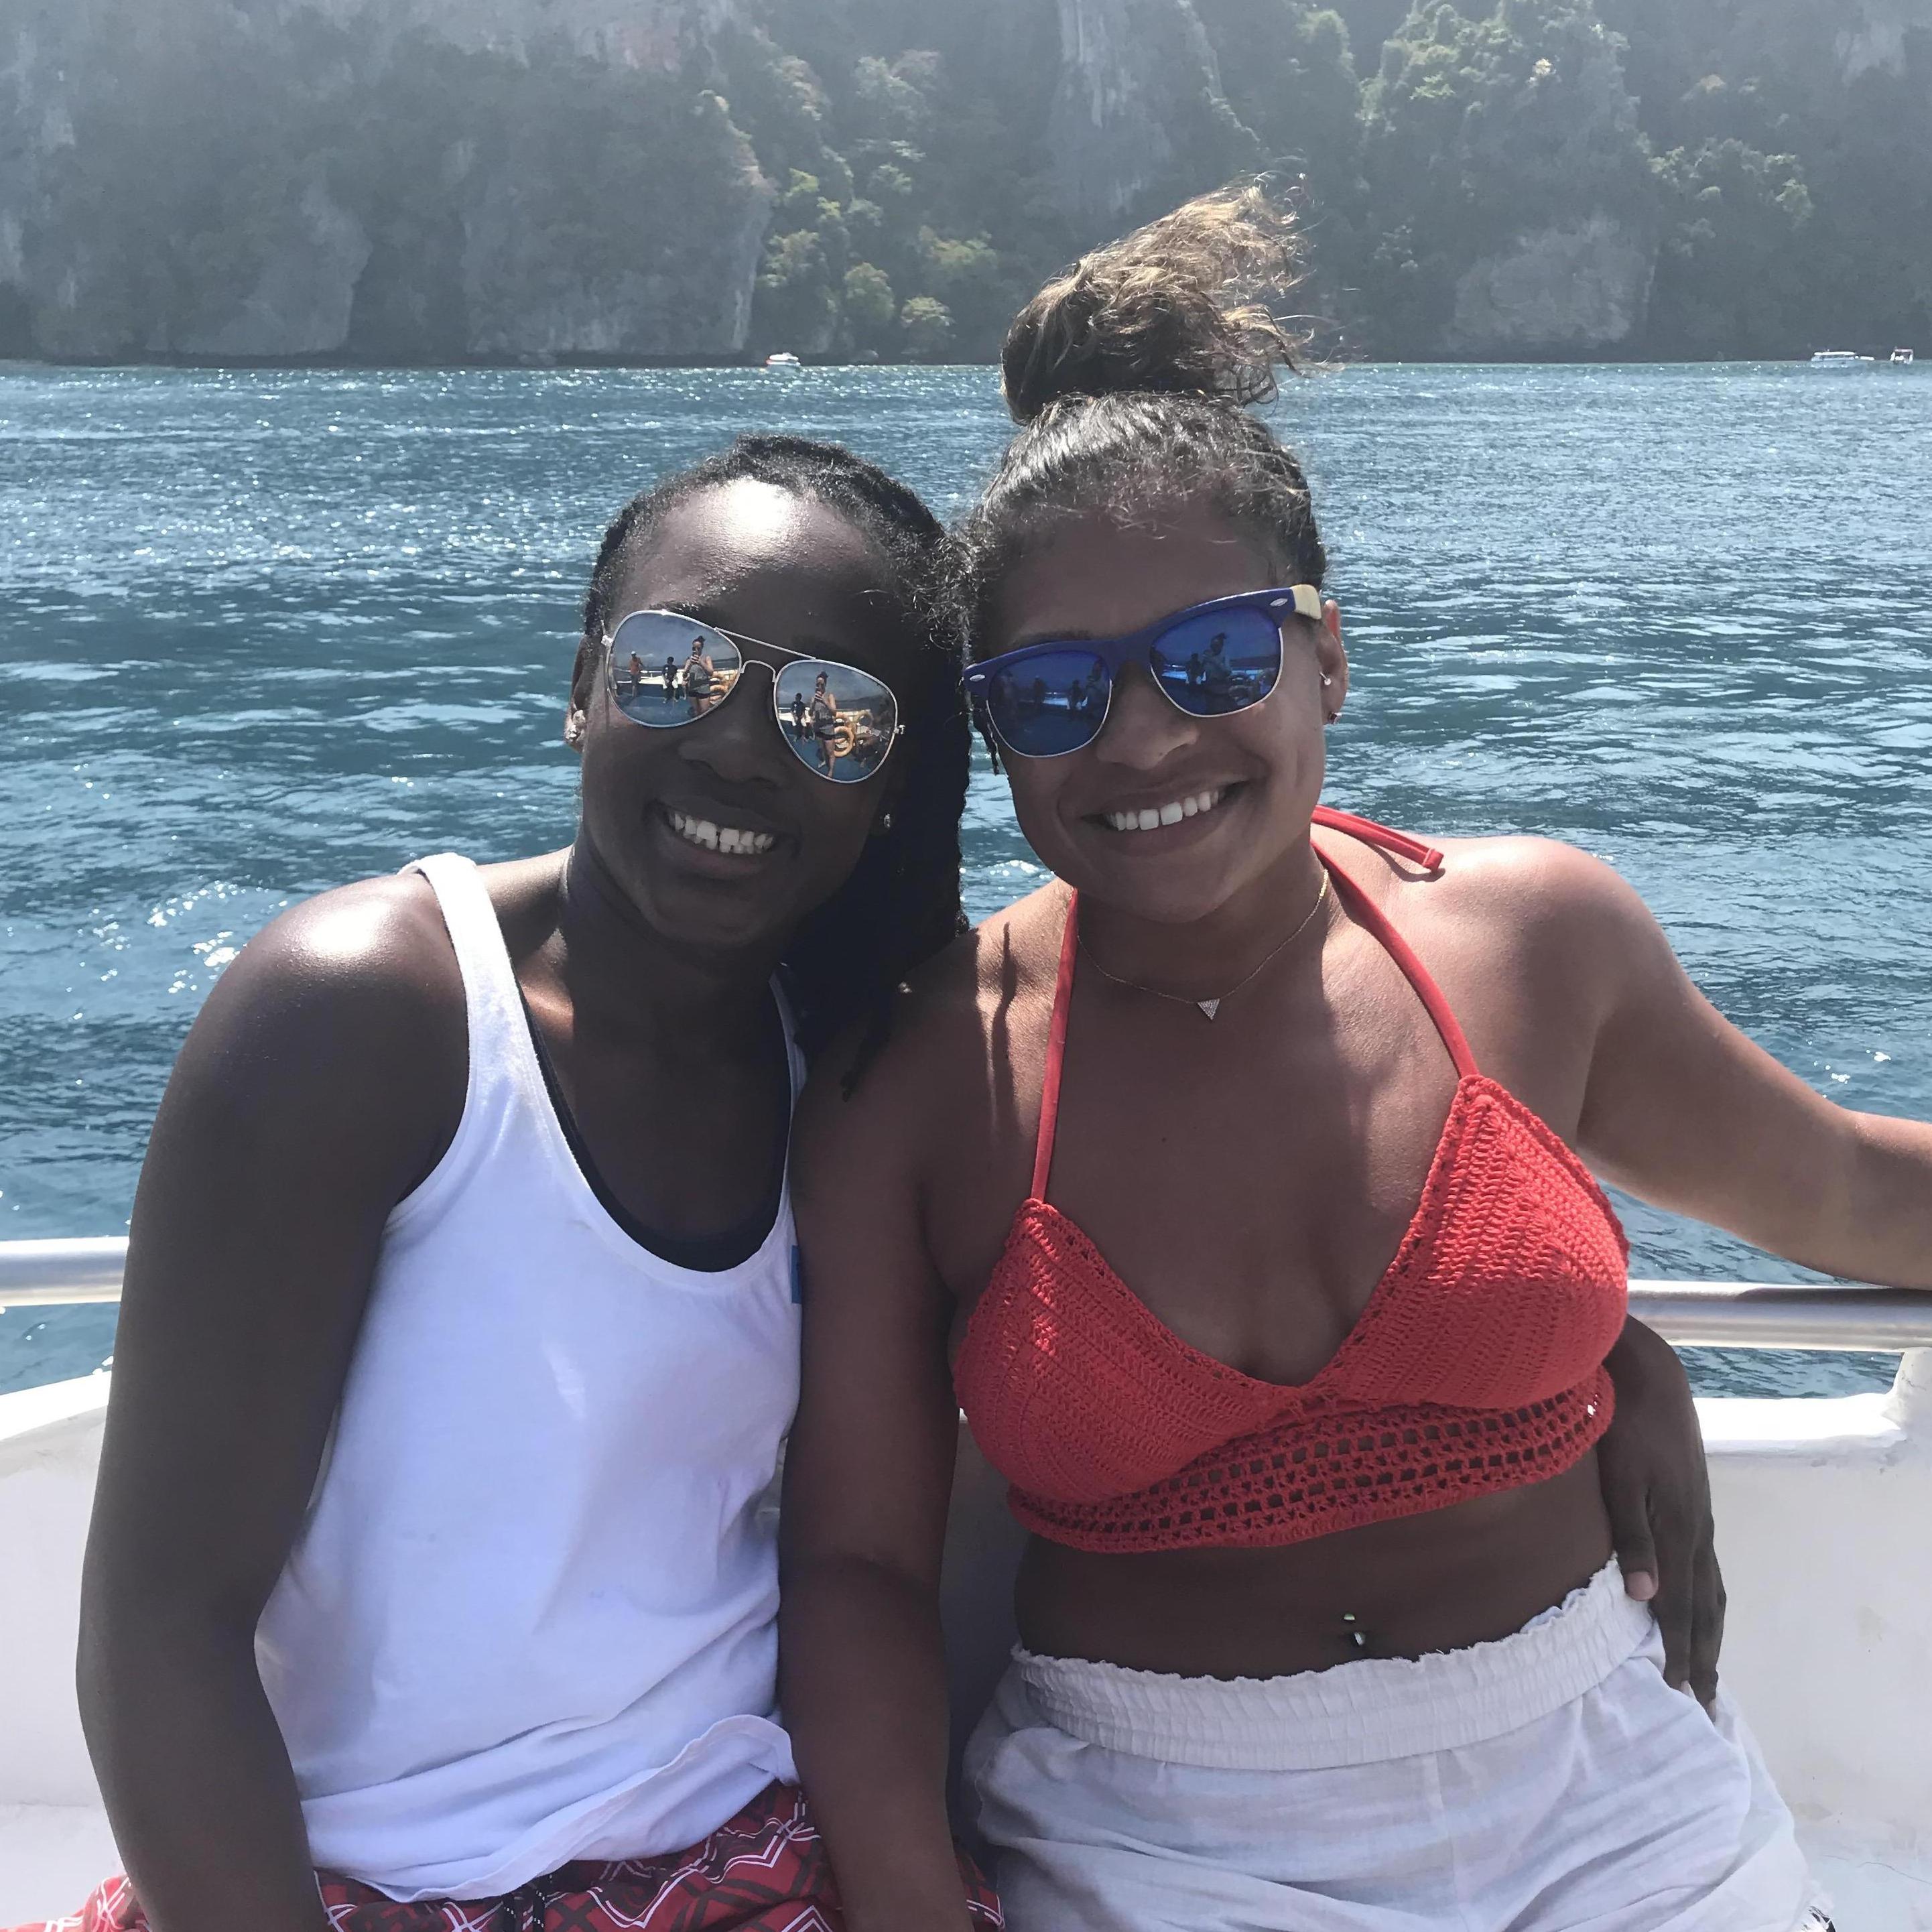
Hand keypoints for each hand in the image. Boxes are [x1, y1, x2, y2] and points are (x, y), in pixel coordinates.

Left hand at [1597, 1318, 1724, 1709]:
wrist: (1650, 1379)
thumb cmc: (1622, 1425)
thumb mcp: (1618, 1477)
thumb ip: (1631, 1536)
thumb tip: (1644, 1597)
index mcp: (1678, 1530)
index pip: (1681, 1605)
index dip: (1680, 1649)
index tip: (1678, 1691)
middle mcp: (1696, 1531)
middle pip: (1704, 1606)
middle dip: (1704, 1655)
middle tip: (1705, 1702)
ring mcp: (1700, 1517)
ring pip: (1711, 1588)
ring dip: (1710, 1632)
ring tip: (1709, 1668)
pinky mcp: (1694, 1504)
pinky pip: (1707, 1566)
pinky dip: (1709, 1599)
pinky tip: (1701, 1605)